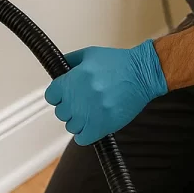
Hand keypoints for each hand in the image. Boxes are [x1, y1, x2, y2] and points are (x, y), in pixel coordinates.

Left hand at [45, 40, 167, 145]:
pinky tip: (92, 126)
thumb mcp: (90, 54)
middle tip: (83, 102)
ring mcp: (90, 113)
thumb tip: (57, 70)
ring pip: (71, 126)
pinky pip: (83, 138)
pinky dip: (85, 134)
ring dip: (79, 121)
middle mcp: (78, 97)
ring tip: (91, 112)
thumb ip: (70, 61)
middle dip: (70, 107)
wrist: (142, 74)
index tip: (66, 95)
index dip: (59, 95)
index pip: (51, 96)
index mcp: (73, 79)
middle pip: (61, 112)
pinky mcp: (102, 126)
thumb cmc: (119, 63)